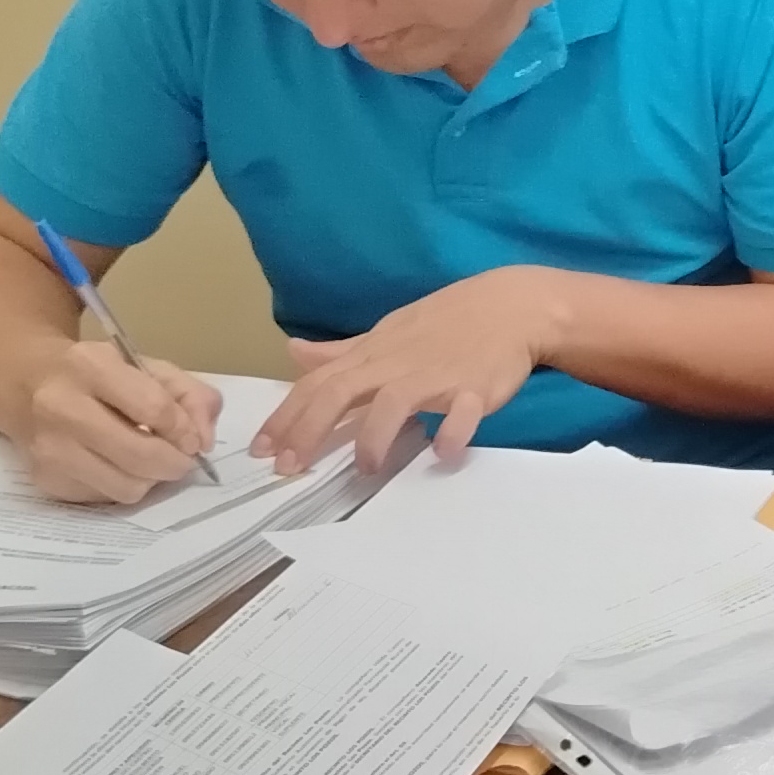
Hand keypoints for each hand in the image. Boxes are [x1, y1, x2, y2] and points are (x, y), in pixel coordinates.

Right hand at [10, 339, 221, 505]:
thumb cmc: (95, 374)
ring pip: (126, 488)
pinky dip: (121, 486)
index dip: (184, 430)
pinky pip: (104, 498)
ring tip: (147, 461)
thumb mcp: (144, 366)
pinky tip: (114, 465)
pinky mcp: (45, 479)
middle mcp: (61, 406)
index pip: (154, 408)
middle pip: (141, 455)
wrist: (24, 383)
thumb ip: (189, 394)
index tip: (191, 438)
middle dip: (175, 464)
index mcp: (89, 366)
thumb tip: (204, 440)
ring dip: (149, 480)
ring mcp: (49, 448)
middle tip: (181, 459)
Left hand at [256, 268, 555, 474]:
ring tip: (366, 469)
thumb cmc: (447, 323)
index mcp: (373, 354)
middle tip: (289, 468)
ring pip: (395, 401)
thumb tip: (294, 353)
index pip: (319, 383)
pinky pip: (463, 411)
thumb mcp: (387, 334)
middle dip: (311, 429)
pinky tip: (443, 454)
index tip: (261, 450)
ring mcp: (437, 375)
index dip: (287, 415)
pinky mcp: (476, 387)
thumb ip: (341, 352)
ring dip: (376, 435)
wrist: (512, 305)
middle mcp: (396, 364)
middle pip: (342, 392)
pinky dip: (453, 432)